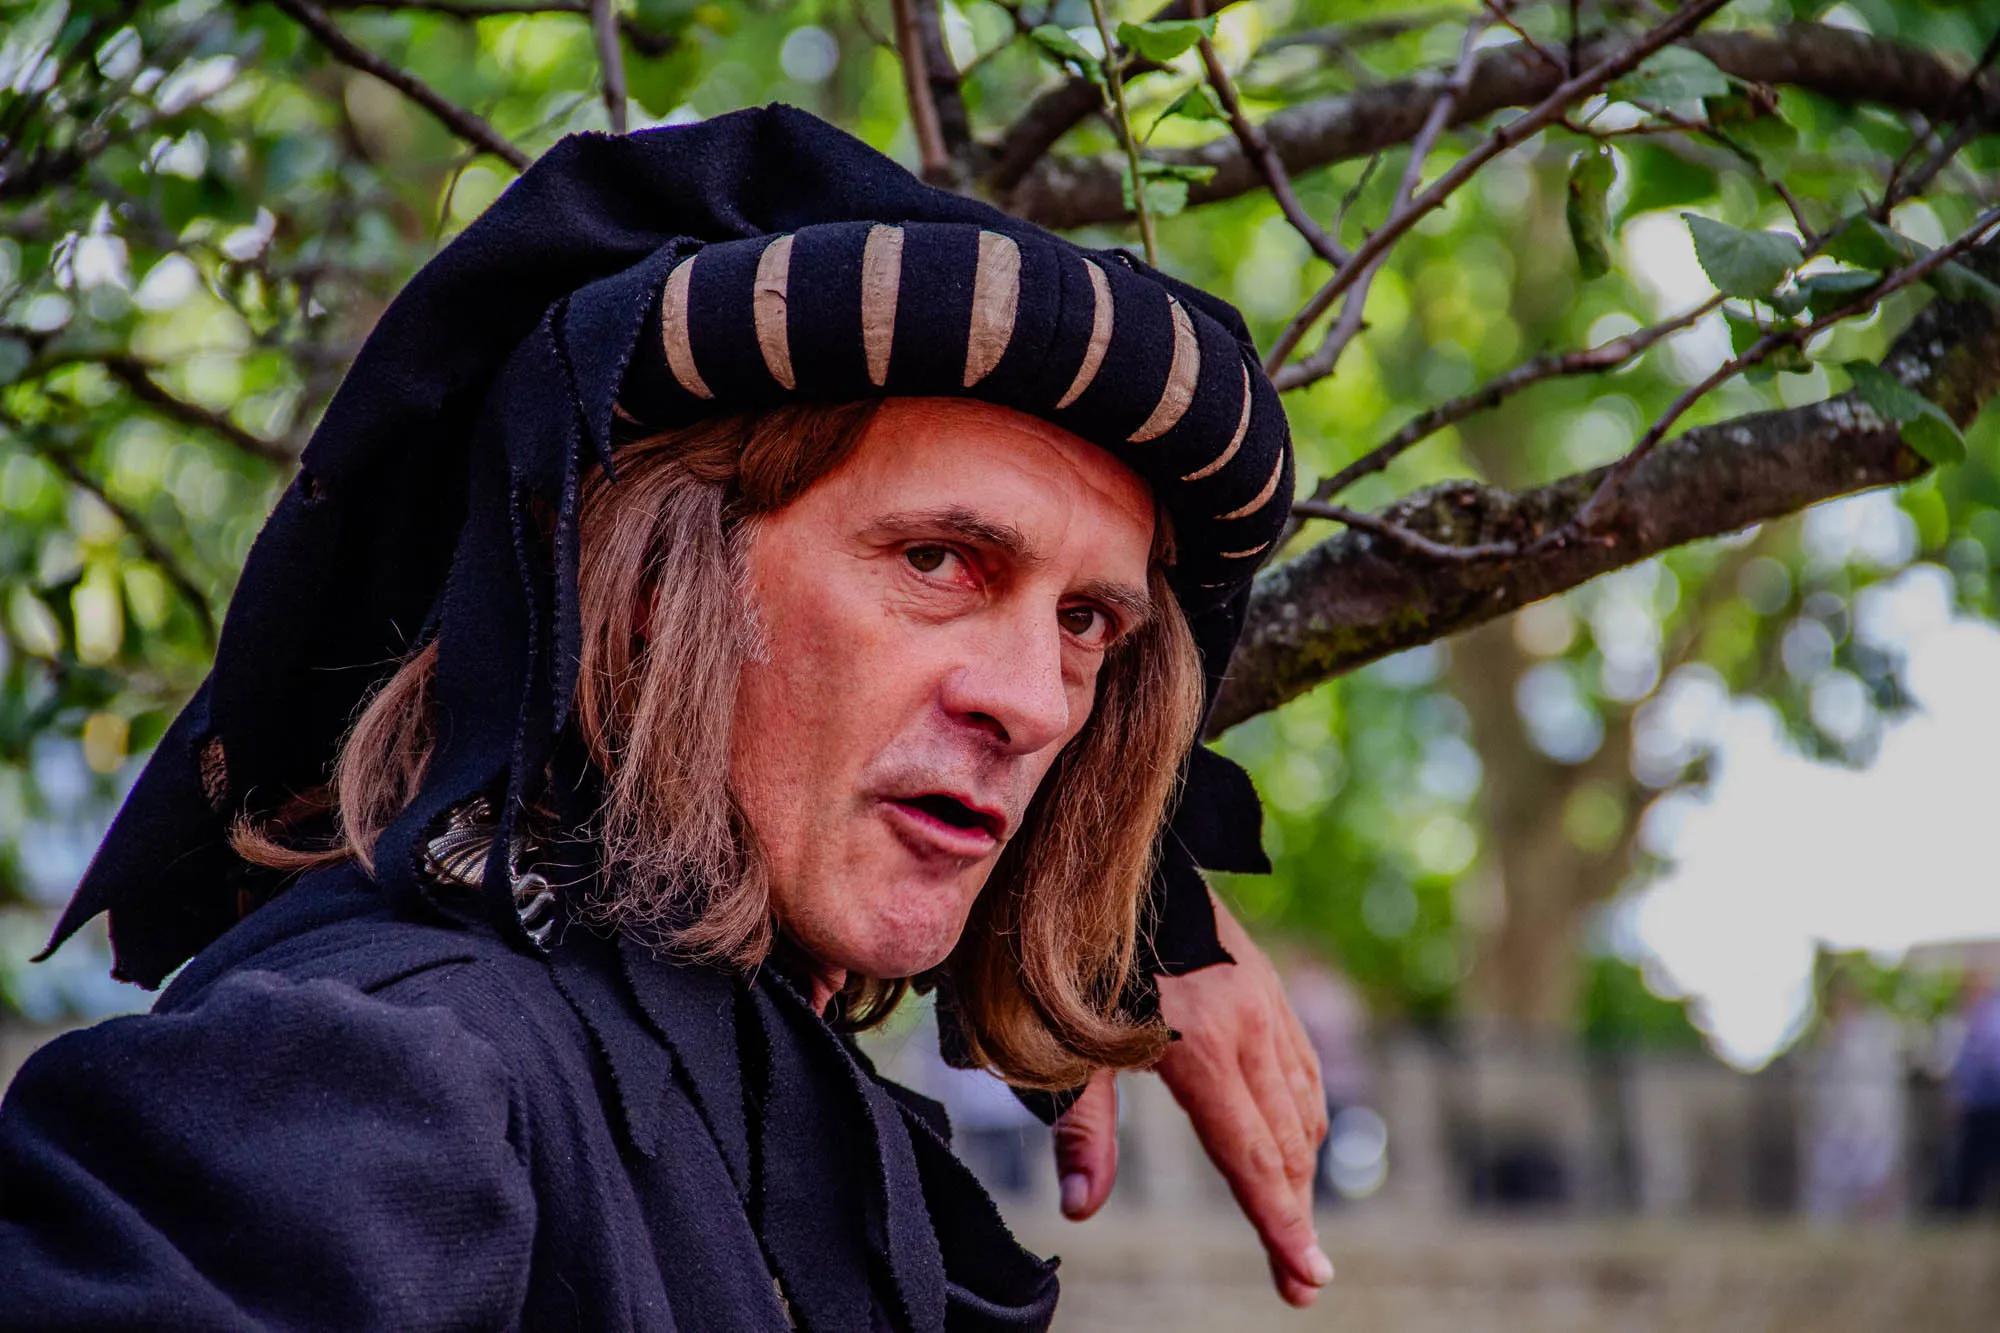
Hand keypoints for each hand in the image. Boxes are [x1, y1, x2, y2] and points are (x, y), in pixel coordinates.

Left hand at [1052, 893, 1332, 1306]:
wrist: (1110, 847)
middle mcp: (1247, 1023)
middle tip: (1302, 1283)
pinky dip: (1304, 1115)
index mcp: (1201, 1045)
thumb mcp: (1060, 1037)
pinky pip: (1302, 1063)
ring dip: (1301, 1170)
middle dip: (1295, 1216)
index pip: (1250, 1158)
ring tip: (1293, 1226)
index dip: (1279, 1226)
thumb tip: (1080, 1207)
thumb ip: (1078, 1124)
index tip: (1308, 1280)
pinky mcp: (1264, 981)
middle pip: (1284, 1143)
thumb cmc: (1072, 945)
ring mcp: (1264, 998)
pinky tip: (1297, 1144)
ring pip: (1301, 1105)